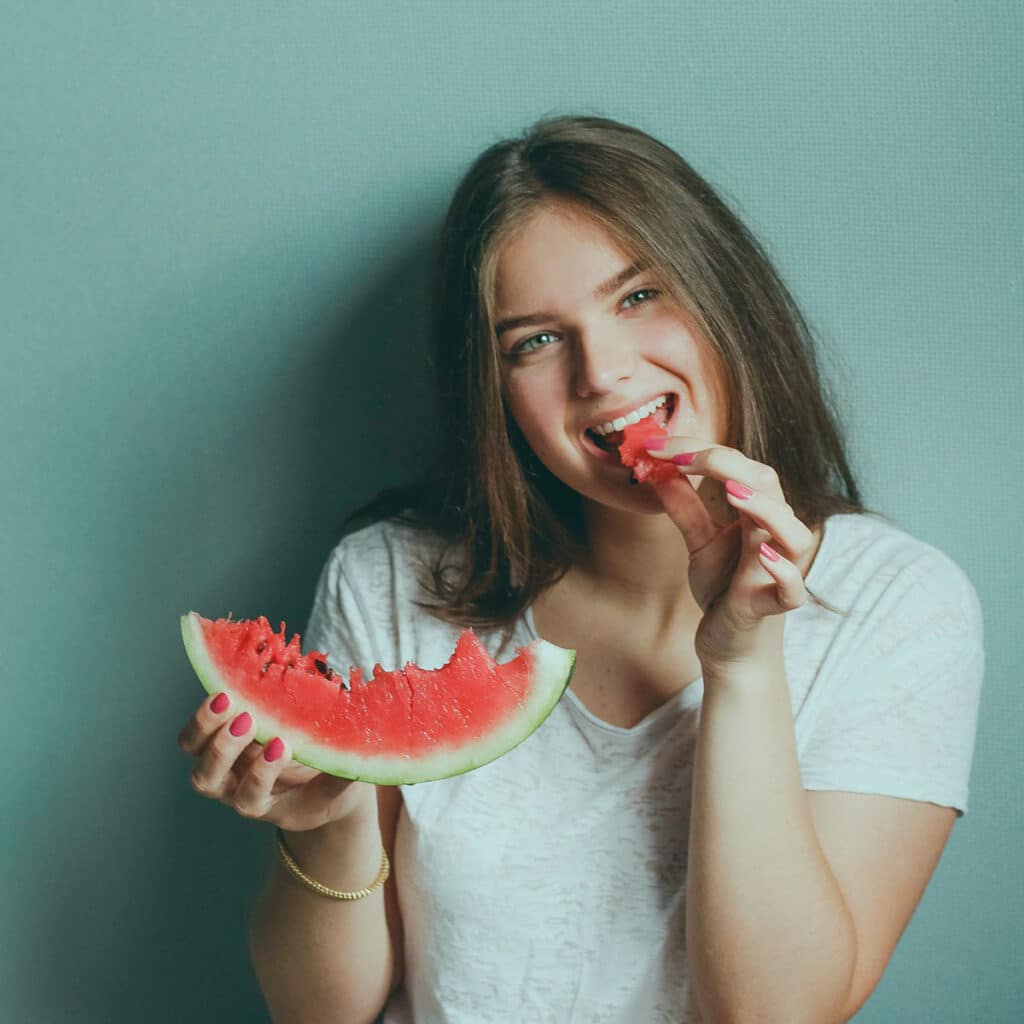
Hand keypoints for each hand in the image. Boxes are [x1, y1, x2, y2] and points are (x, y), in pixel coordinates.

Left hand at [177, 694, 376, 831]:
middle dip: (224, 748)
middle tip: (247, 720)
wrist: (310, 781)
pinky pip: (198, 727)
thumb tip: (361, 750)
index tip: (283, 745)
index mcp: (264, 804)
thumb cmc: (327, 785)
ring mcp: (221, 762)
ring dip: (206, 726)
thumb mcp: (340, 786)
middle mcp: (233, 787)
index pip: (251, 798)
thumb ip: (344, 773)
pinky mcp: (217, 737)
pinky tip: (227, 686)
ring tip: (227, 699)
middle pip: (208, 779)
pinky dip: (207, 710)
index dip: (261, 775)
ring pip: (195, 751)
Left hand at [647, 435, 818, 669]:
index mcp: (758, 514)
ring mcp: (779, 571)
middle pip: (768, 486)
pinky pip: (793, 588)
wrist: (730, 646)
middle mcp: (775, 536)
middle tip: (680, 455)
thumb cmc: (723, 589)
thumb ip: (685, 509)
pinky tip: (762, 555)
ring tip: (732, 491)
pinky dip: (782, 571)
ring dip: (766, 510)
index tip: (657, 446)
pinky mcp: (773, 606)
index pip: (738, 468)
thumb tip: (660, 472)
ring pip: (793, 533)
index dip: (700, 452)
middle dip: (725, 464)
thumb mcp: (699, 544)